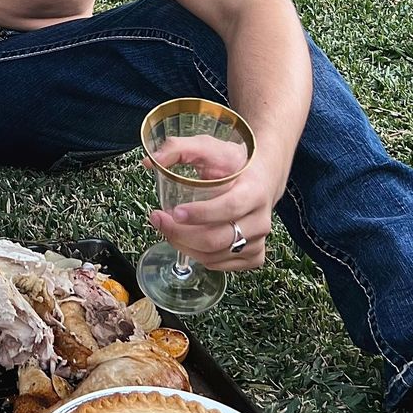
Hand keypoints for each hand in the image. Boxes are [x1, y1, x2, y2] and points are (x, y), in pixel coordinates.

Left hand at [144, 135, 280, 272]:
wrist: (263, 178)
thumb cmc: (233, 162)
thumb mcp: (209, 147)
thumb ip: (178, 148)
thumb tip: (149, 161)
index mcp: (254, 191)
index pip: (229, 208)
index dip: (200, 213)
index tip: (174, 211)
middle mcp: (260, 220)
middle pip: (217, 239)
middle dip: (180, 233)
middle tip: (157, 219)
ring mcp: (259, 242)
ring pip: (214, 256)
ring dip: (183, 245)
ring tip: (168, 227)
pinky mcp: (254, 257)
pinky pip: (219, 265)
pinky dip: (197, 255)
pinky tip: (188, 239)